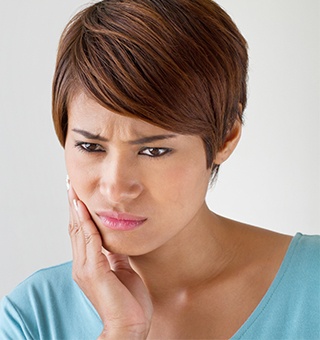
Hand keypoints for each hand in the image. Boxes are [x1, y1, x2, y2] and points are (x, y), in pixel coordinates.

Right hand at [68, 184, 152, 338]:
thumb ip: (115, 254)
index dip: (78, 213)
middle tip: (71, 185)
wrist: (129, 325)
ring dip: (76, 209)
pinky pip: (90, 242)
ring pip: (79, 231)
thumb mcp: (122, 270)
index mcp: (89, 264)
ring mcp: (86, 268)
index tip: (78, 195)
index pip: (81, 232)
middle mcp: (82, 264)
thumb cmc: (128, 300)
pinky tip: (83, 209)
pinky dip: (86, 223)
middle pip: (75, 228)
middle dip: (73, 205)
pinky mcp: (94, 271)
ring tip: (73, 190)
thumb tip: (115, 239)